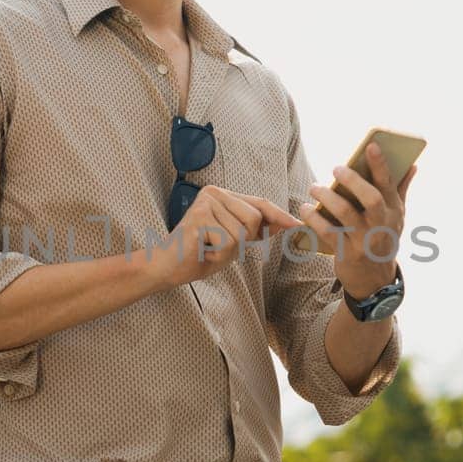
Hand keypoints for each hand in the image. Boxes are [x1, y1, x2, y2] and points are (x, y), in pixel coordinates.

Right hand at [150, 185, 301, 287]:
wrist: (165, 269)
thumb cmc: (198, 255)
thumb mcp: (233, 242)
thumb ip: (255, 230)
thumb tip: (284, 222)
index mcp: (221, 194)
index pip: (258, 203)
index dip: (279, 215)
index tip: (297, 224)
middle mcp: (213, 192)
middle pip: (254, 218)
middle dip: (243, 241)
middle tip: (217, 247)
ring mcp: (205, 203)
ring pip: (242, 232)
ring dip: (229, 251)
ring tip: (209, 250)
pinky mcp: (199, 218)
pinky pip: (228, 243)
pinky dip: (219, 256)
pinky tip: (202, 253)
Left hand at [298, 142, 417, 297]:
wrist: (375, 279)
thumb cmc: (383, 238)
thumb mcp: (396, 216)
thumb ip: (402, 189)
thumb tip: (413, 164)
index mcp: (394, 211)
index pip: (389, 184)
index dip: (381, 164)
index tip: (371, 145)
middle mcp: (382, 225)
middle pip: (372, 199)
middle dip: (354, 181)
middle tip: (336, 168)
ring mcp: (365, 240)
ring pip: (346, 214)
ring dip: (328, 197)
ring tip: (314, 187)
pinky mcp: (347, 253)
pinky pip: (328, 232)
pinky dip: (314, 219)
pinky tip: (305, 209)